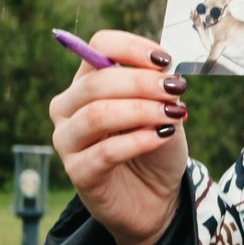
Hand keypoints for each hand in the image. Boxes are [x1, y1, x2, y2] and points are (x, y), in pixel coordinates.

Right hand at [50, 28, 191, 244]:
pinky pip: (105, 152)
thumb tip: (162, 73)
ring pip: (96, 115)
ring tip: (172, 116)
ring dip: (141, 111)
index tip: (165, 60)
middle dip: (141, 83)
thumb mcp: (163, 109)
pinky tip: (163, 136)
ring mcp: (67, 141)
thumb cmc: (154, 145)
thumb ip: (159, 88)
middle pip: (96, 82)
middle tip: (176, 90)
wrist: (156, 197)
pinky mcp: (78, 173)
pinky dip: (139, 140)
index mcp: (87, 82)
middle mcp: (68, 107)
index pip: (98, 47)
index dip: (132, 48)